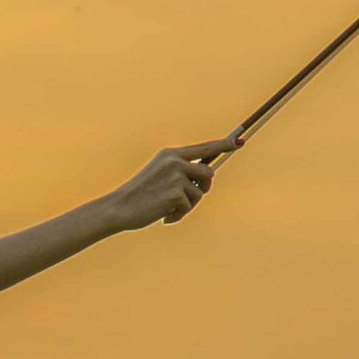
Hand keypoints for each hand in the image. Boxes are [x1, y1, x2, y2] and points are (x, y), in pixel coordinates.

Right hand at [104, 135, 243, 231]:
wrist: (119, 207)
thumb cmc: (139, 196)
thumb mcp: (160, 177)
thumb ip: (180, 175)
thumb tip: (203, 183)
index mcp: (171, 154)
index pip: (204, 148)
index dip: (224, 145)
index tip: (239, 142)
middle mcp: (175, 162)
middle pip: (208, 173)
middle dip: (205, 187)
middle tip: (193, 196)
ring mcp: (176, 177)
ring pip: (199, 193)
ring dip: (188, 205)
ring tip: (170, 209)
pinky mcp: (176, 193)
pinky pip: (188, 207)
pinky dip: (179, 215)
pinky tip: (165, 216)